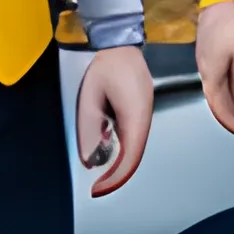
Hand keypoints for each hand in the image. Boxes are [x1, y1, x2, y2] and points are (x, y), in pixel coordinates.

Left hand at [76, 44, 153, 196]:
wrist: (120, 44)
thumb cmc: (105, 67)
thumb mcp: (89, 101)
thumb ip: (89, 131)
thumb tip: (90, 159)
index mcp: (135, 116)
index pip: (130, 158)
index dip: (115, 178)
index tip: (99, 189)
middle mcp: (144, 118)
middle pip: (134, 156)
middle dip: (116, 174)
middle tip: (98, 186)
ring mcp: (145, 114)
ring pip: (135, 148)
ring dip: (119, 161)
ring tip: (100, 170)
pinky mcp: (141, 111)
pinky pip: (133, 136)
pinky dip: (122, 149)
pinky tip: (107, 148)